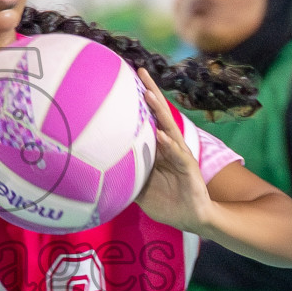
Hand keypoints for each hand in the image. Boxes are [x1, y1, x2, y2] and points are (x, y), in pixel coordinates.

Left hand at [133, 67, 213, 233]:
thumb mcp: (141, 189)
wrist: (191, 219)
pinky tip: (161, 135)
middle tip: (140, 72)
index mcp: (159, 149)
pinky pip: (178, 155)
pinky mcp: (189, 169)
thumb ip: (126, 177)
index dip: (142, 101)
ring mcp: (181, 156)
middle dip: (151, 93)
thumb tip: (100, 174)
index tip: (128, 79)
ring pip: (169, 129)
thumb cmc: (167, 202)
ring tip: (148, 94)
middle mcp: (171, 147)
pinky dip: (168, 145)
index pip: (150, 119)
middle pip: (160, 115)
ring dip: (159, 111)